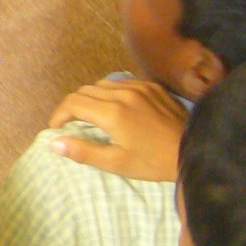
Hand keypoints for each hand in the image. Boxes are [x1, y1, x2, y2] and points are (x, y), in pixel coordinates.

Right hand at [47, 77, 188, 181]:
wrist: (192, 151)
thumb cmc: (153, 162)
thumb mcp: (116, 163)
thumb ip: (83, 151)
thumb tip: (53, 143)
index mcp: (112, 113)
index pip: (73, 103)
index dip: (59, 115)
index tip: (57, 129)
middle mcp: (123, 93)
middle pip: (84, 90)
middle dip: (73, 106)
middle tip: (73, 125)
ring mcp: (139, 86)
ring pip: (102, 84)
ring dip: (91, 98)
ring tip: (93, 116)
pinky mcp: (152, 86)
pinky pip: (122, 82)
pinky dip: (111, 92)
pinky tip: (116, 107)